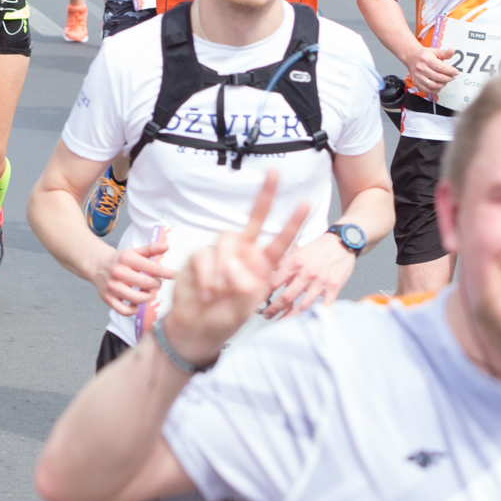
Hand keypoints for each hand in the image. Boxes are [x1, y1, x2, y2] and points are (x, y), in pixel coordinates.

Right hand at [94, 235, 174, 316]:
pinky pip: (124, 310)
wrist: (97, 265)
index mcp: (126, 258)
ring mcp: (112, 286)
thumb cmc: (120, 260)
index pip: (153, 268)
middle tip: (157, 283)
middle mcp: (118, 272)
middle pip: (147, 284)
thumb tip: (167, 246)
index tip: (175, 275)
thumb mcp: (134, 251)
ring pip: (137, 299)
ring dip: (147, 296)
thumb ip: (151, 249)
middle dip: (156, 284)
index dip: (167, 273)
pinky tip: (136, 304)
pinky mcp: (107, 298)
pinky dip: (133, 310)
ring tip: (146, 291)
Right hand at [161, 171, 309, 366]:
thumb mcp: (245, 307)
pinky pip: (204, 255)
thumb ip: (246, 285)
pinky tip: (208, 292)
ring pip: (226, 238)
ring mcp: (220, 254)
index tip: (304, 203)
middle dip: (265, 196)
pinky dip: (207, 276)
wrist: (196, 328)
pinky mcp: (199, 257)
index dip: (292, 222)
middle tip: (274, 173)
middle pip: (253, 220)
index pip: (279, 240)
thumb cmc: (225, 319)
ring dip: (224, 265)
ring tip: (221, 290)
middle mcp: (242, 254)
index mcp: (261, 265)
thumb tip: (232, 264)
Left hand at [265, 229, 358, 318]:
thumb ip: (282, 264)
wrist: (342, 242)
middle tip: (266, 314)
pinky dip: (316, 314)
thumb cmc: (318, 248)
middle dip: (273, 309)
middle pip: (286, 297)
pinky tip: (308, 321)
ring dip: (290, 316)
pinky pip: (325, 306)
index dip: (263, 293)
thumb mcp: (296, 252)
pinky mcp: (334, 287)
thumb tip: (265, 274)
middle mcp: (307, 273)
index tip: (257, 299)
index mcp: (294, 263)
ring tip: (281, 321)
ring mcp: (321, 282)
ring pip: (303, 305)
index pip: (273, 282)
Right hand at [406, 45, 459, 95]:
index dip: (450, 71)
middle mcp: (420, 68)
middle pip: (438, 77)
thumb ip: (445, 53)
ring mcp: (417, 76)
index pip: (440, 68)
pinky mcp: (416, 82)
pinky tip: (439, 86)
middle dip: (448, 78)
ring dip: (442, 84)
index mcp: (425, 59)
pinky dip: (435, 90)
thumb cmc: (424, 55)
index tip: (456, 72)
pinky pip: (427, 90)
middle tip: (452, 77)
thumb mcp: (435, 51)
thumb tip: (452, 51)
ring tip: (445, 81)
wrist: (411, 57)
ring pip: (433, 85)